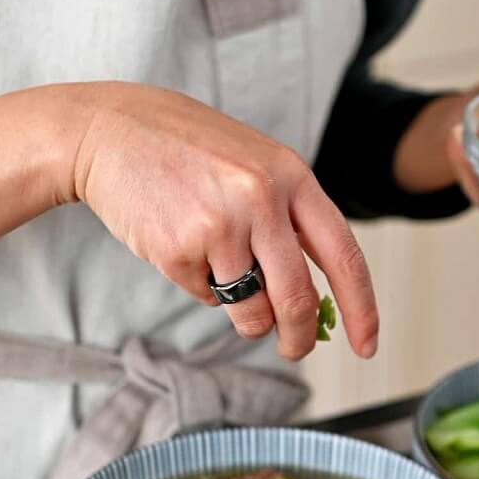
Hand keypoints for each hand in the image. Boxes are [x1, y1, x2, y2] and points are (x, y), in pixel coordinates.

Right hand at [72, 82, 377, 359]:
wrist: (111, 129)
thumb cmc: (190, 150)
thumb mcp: (256, 165)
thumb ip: (290, 221)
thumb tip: (315, 302)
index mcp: (292, 176)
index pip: (344, 256)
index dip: (361, 309)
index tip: (367, 345)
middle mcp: (260, 199)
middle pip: (297, 298)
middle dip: (299, 338)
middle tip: (294, 349)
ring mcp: (218, 225)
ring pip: (250, 310)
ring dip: (244, 315)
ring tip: (220, 272)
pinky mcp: (178, 250)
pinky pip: (205, 297)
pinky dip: (199, 285)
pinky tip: (181, 242)